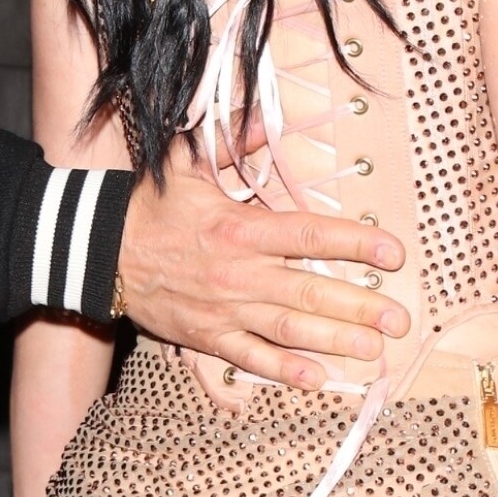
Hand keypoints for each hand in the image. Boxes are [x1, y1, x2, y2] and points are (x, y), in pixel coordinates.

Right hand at [115, 153, 408, 387]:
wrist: (98, 250)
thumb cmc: (149, 208)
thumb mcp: (189, 166)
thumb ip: (234, 144)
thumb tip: (266, 117)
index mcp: (241, 228)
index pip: (311, 235)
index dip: (357, 244)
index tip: (393, 254)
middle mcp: (239, 272)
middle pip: (311, 290)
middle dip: (360, 306)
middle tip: (399, 319)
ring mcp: (224, 309)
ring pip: (289, 328)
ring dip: (335, 340)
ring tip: (375, 349)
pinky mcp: (206, 336)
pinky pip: (250, 358)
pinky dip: (284, 369)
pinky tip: (318, 379)